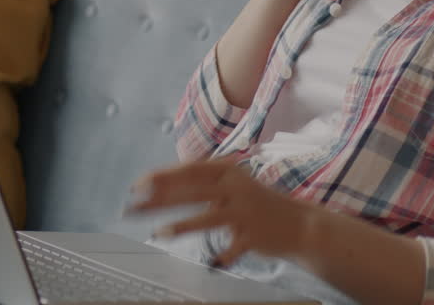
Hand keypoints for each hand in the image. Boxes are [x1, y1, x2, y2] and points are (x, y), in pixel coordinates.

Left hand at [128, 160, 318, 267]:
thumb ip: (203, 184)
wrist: (299, 224)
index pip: (189, 170)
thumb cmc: (257, 204)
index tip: (138, 185)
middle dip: (160, 199)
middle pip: (191, 192)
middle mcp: (235, 188)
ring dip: (181, 225)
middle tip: (134, 206)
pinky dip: (220, 256)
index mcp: (228, 172)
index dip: (162, 176)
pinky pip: (230, 248)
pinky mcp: (253, 236)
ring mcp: (245, 212)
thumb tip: (162, 188)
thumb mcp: (233, 185)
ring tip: (158, 232)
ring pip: (207, 218)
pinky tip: (210, 263)